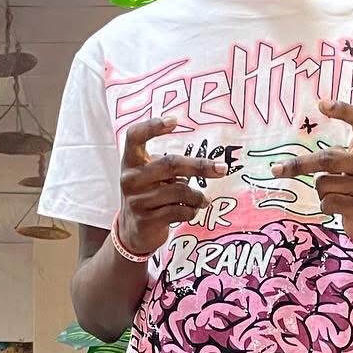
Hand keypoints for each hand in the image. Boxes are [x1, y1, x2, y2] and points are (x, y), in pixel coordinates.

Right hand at [116, 117, 225, 257]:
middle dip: (200, 166)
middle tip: (222, 168)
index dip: (152, 126)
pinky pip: (180, 211)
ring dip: (198, 196)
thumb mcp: (150, 175)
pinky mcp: (147, 220)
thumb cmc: (149, 194)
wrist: (133, 231)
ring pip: (180, 191)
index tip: (175, 121)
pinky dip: (192, 210)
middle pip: (170, 164)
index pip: (135, 136)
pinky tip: (192, 210)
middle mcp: (130, 178)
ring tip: (203, 199)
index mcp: (131, 161)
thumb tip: (212, 165)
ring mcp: (137, 200)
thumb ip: (169, 166)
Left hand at [271, 100, 352, 245]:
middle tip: (276, 170)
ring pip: (324, 184)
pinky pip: (328, 202)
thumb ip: (334, 156)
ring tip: (337, 196)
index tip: (321, 104)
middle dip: (299, 165)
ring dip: (320, 192)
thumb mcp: (352, 167)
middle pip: (328, 158)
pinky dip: (325, 206)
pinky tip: (338, 208)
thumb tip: (288, 163)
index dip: (344, 109)